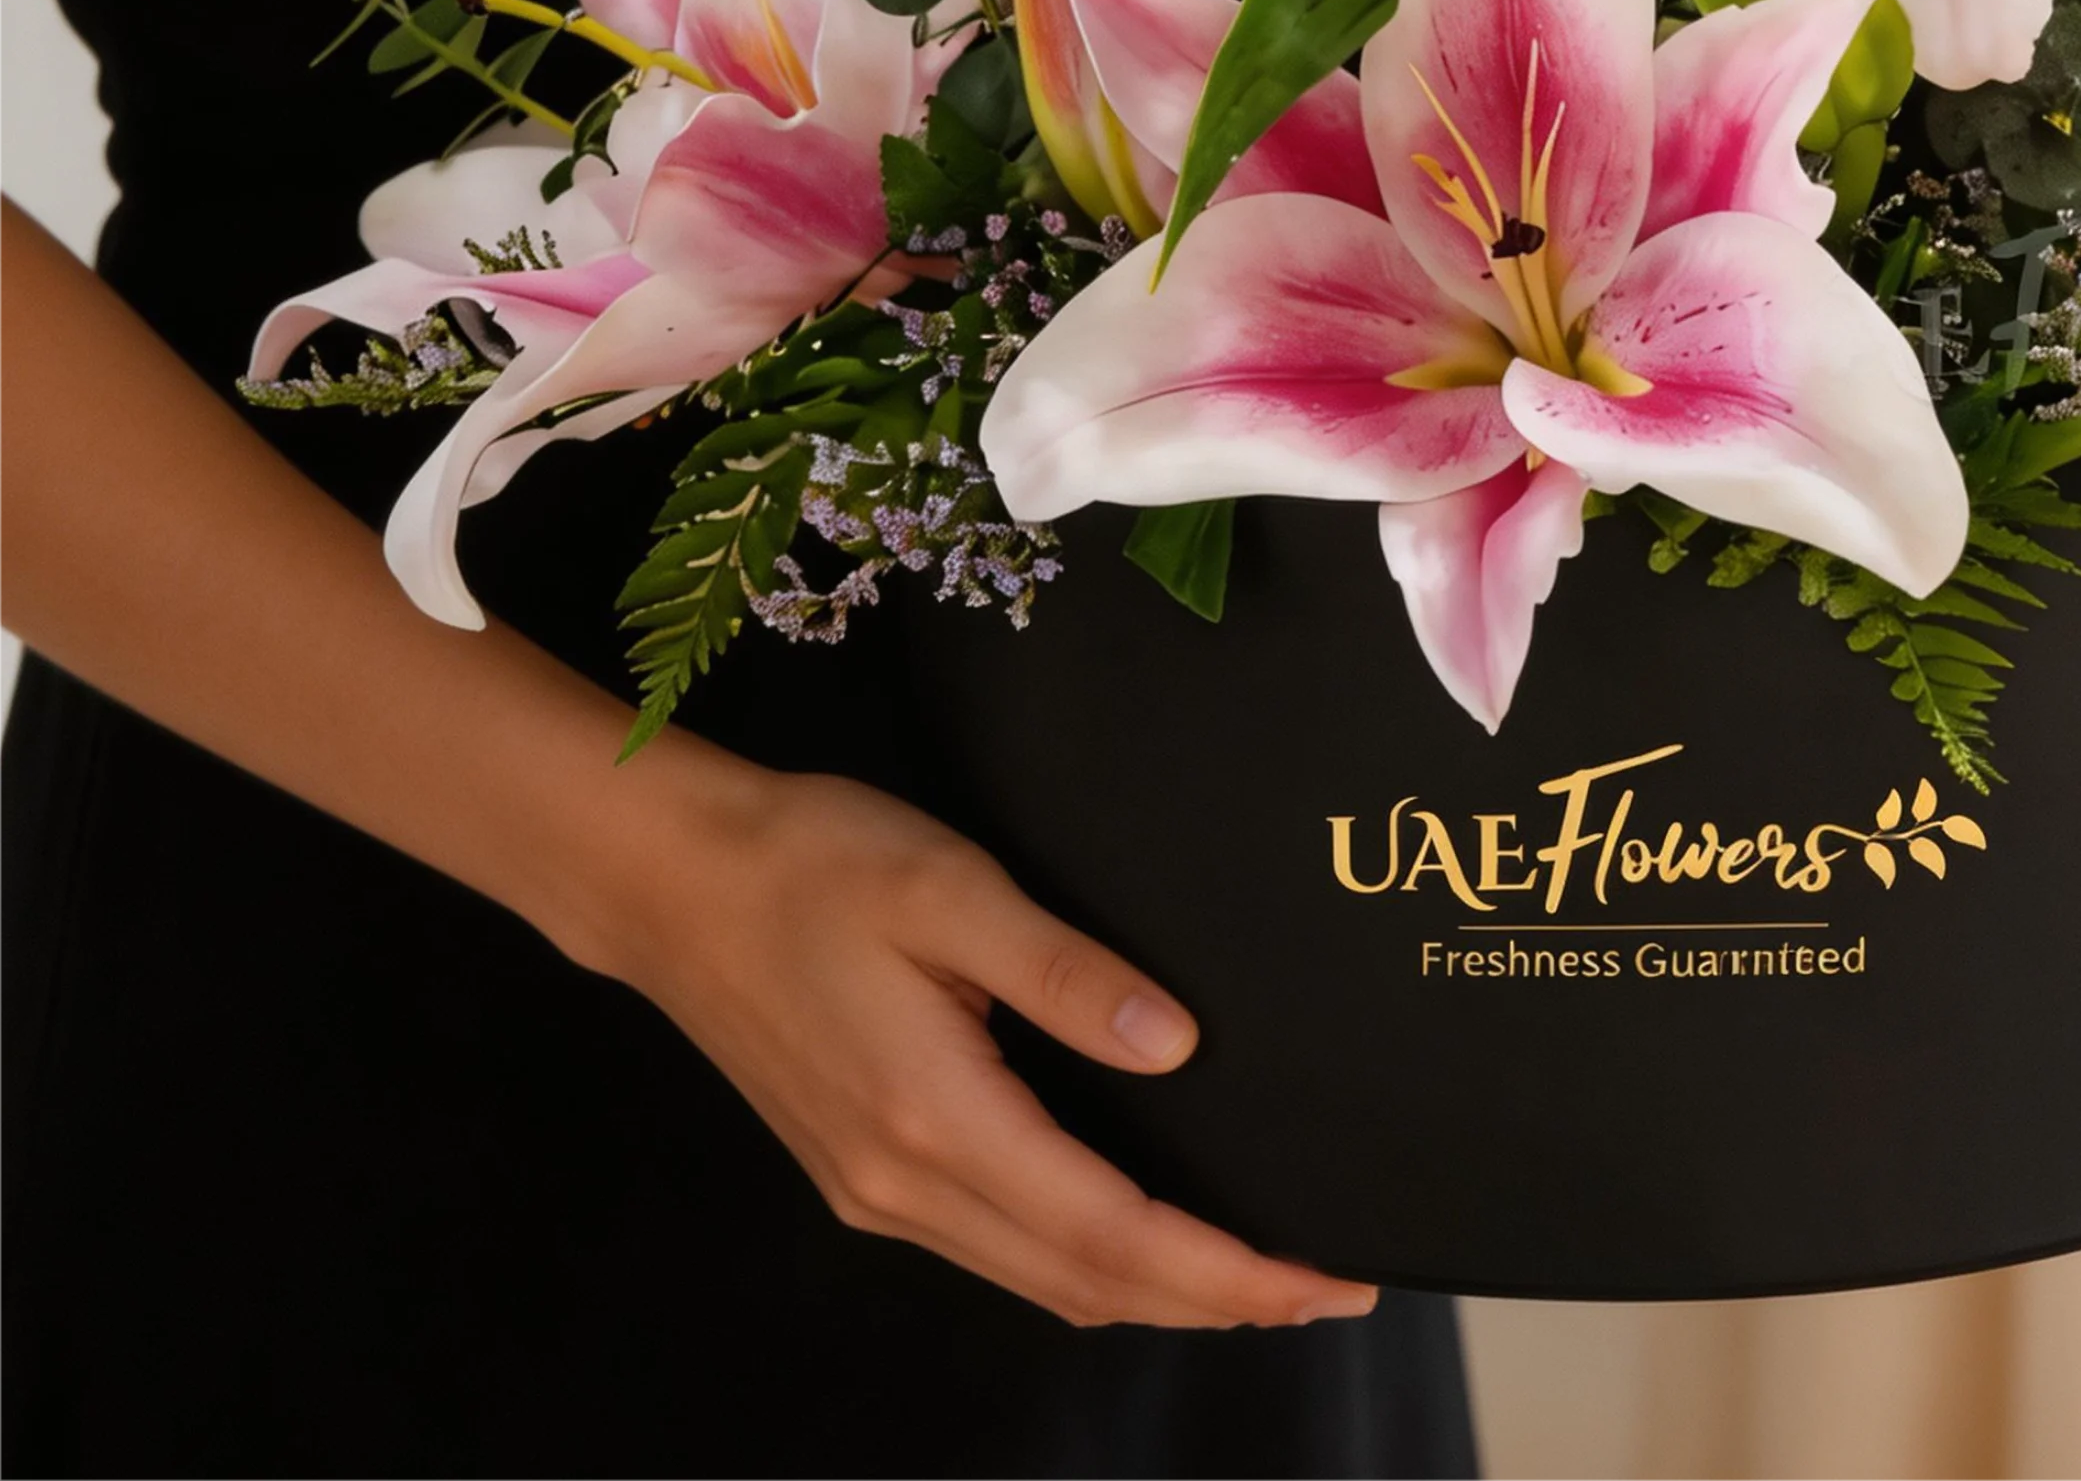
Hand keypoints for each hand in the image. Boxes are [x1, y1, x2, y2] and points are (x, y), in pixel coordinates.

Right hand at [604, 764, 1378, 1327]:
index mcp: (936, 1122)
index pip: (1116, 1235)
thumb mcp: (950, 888)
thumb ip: (1065, 972)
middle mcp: (906, 1186)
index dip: (1230, 1273)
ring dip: (1156, 1289)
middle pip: (1091, 1282)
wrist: (671, 881)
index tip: (1325, 1278)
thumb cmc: (811, 863)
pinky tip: (1134, 1229)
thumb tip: (1177, 1046)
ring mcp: (877, 1190)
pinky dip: (1088, 1260)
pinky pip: (1001, 1249)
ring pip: (1045, 1279)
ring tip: (1256, 1268)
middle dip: (1219, 1299)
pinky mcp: (863, 1172)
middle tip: (1328, 1285)